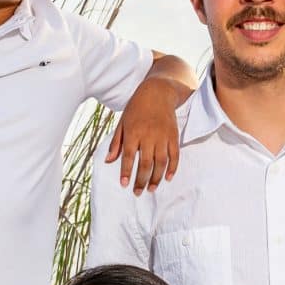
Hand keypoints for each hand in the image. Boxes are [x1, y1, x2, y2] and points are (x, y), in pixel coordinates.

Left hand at [105, 77, 184, 191]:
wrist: (157, 92)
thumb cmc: (136, 108)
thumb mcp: (122, 123)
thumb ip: (116, 143)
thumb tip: (109, 161)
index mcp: (133, 132)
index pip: (128, 156)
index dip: (126, 172)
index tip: (124, 185)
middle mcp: (148, 135)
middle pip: (146, 163)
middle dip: (141, 180)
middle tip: (137, 192)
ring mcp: (163, 136)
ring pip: (161, 162)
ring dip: (156, 178)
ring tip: (151, 189)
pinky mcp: (173, 136)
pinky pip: (174, 155)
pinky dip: (172, 168)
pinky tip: (167, 178)